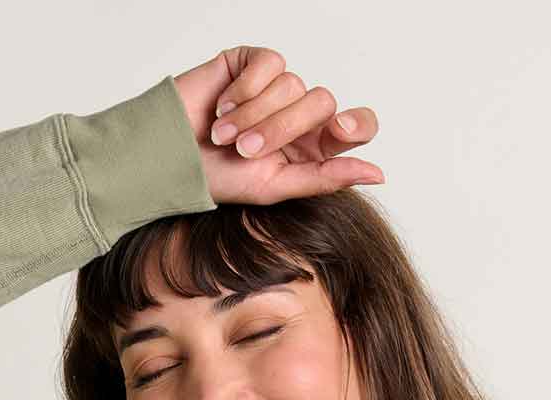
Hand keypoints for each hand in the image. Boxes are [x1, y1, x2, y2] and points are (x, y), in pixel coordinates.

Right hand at [171, 46, 384, 205]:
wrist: (172, 156)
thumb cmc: (219, 178)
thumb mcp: (276, 186)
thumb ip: (326, 178)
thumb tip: (378, 173)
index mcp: (313, 146)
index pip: (357, 124)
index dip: (355, 124)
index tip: (338, 131)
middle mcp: (300, 113)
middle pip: (322, 103)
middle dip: (281, 129)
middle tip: (244, 150)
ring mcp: (277, 85)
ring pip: (293, 85)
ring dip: (254, 116)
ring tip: (224, 134)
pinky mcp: (253, 61)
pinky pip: (269, 65)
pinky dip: (244, 91)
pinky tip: (222, 107)